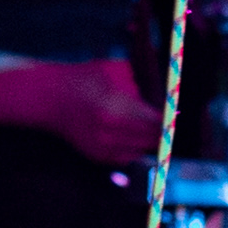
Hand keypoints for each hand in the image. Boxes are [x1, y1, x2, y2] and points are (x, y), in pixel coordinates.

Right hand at [27, 54, 165, 164]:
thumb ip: (138, 82)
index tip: (177, 113)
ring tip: (152, 128)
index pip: (155, 121)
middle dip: (161, 130)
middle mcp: (109, 132)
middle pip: (151, 139)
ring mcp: (102, 147)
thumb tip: (163, 96)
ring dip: (149, 140)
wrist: (50, 98)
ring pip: (141, 150)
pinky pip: (127, 157)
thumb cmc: (83, 79)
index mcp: (115, 108)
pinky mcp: (97, 156)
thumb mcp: (112, 70)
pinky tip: (133, 134)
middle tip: (169, 122)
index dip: (168, 118)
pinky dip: (134, 148)